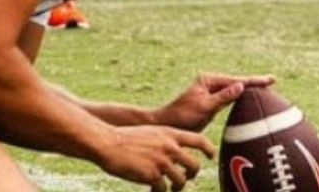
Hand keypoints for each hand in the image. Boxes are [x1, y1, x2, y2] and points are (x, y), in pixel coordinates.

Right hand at [94, 125, 212, 190]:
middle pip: (193, 165)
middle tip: (187, 178)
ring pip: (181, 180)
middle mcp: (170, 147)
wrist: (108, 143)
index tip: (210, 156)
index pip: (199, 140)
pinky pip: (162, 189)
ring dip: (177, 187)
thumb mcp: (151, 132)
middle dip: (192, 174)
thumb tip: (175, 153)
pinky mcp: (152, 175)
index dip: (208, 149)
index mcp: (170, 134)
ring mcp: (162, 161)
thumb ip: (165, 141)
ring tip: (170, 189)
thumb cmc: (125, 138)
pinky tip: (152, 191)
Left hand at [154, 73, 274, 132]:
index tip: (269, 79)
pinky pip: (230, 98)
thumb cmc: (181, 116)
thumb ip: (222, 97)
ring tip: (265, 87)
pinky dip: (241, 97)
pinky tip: (248, 98)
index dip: (253, 80)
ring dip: (248, 89)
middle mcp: (210, 83)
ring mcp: (211, 92)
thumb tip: (240, 85)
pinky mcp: (211, 102)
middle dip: (253, 82)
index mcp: (208, 80)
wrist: (166, 124)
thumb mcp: (203, 107)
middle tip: (272, 81)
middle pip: (237, 82)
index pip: (235, 80)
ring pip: (234, 90)